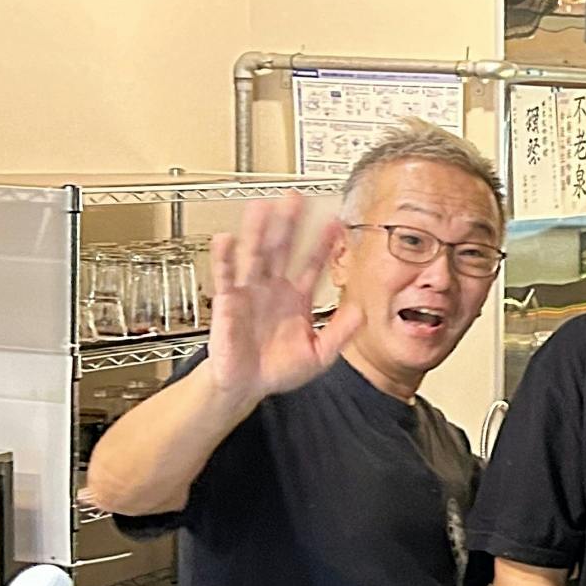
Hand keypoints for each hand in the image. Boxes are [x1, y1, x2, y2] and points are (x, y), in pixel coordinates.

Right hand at [202, 194, 359, 403]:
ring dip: (258, 232)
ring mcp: (250, 293)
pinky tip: (226, 239)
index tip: (337, 224)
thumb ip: (340, 333)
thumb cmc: (278, 370)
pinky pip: (226, 278)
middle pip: (283, 250)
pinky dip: (224, 259)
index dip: (324, 245)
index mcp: (296, 298)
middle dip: (290, 225)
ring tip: (262, 207)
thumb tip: (361, 312)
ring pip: (255, 256)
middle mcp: (273, 289)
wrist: (246, 386)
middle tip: (296, 198)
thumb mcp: (319, 354)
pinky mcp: (229, 303)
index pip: (313, 264)